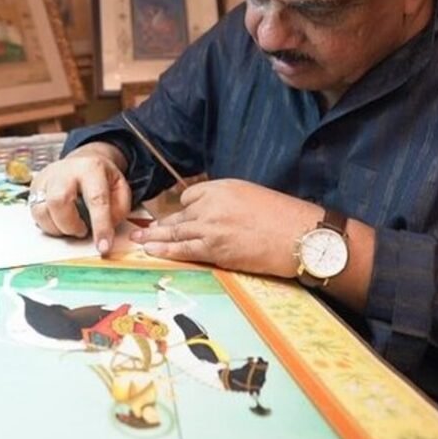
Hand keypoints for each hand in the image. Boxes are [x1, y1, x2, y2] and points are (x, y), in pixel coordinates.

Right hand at [29, 142, 130, 254]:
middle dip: (70, 226)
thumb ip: (119, 208)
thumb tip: (107, 229)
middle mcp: (65, 171)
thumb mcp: (119, 187)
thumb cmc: (101, 178)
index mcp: (91, 169)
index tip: (104, 247)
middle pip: (59, 201)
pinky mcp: (34, 187)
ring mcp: (46, 179)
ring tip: (71, 227)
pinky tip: (60, 223)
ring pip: (41, 210)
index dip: (101, 226)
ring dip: (57, 228)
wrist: (82, 160)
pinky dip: (48, 225)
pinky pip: (35, 214)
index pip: (96, 199)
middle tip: (82, 232)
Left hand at [131, 179, 323, 277]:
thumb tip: (215, 215)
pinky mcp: (215, 249)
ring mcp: (211, 227)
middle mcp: (212, 204)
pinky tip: (153, 251)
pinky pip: (184, 250)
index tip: (178, 217)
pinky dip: (166, 250)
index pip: (190, 197)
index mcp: (222, 187)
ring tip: (138, 241)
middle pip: (179, 215)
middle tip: (141, 229)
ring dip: (155, 237)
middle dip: (160, 224)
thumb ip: (228, 202)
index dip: (185, 209)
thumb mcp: (251, 196)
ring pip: (176, 232)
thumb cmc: (283, 217)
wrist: (299, 235)